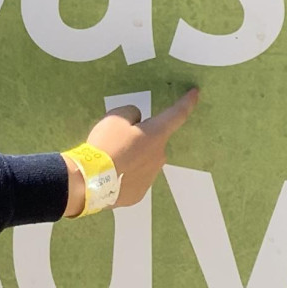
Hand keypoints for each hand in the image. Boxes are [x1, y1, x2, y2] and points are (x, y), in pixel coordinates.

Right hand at [63, 89, 200, 216]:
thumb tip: (136, 122)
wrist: (90, 182)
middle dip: (139, 141)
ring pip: (143, 162)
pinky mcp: (139, 194)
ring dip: (131, 159)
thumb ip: (131, 114)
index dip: (187, 102)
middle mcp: (159, 156)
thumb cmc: (106, 145)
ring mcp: (151, 177)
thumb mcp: (115, 117)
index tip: (196, 93)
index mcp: (156, 134)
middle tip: (115, 143)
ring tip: (109, 162)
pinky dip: (125, 176)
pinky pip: (134, 179)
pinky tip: (110, 176)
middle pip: (152, 142)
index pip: (177, 114)